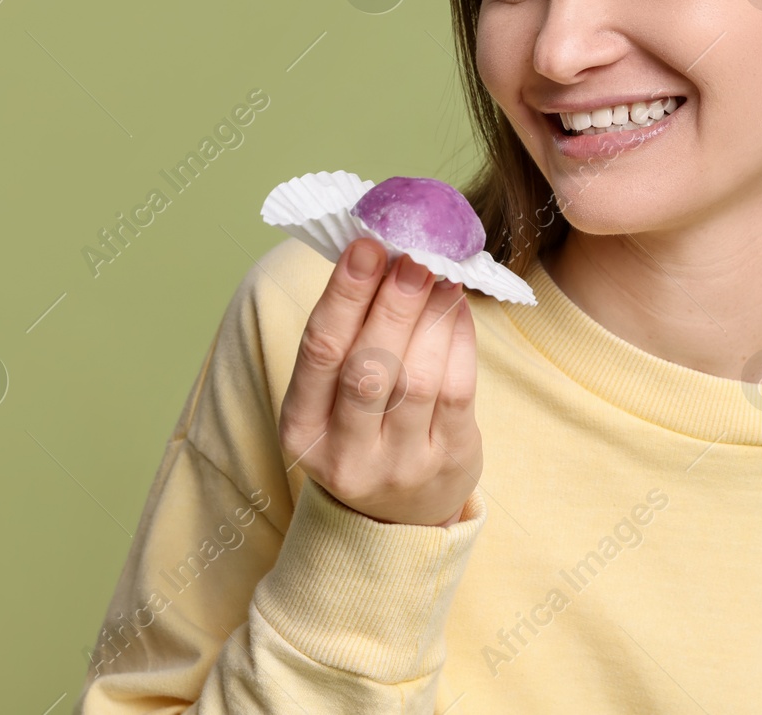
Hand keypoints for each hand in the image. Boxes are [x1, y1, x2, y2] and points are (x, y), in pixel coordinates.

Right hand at [278, 238, 480, 526]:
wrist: (398, 514)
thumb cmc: (361, 429)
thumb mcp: (333, 396)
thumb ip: (350, 333)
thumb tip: (383, 252)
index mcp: (302, 429)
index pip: (320, 352)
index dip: (343, 295)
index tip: (365, 246)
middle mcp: (345, 453)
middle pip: (368, 368)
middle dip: (392, 304)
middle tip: (414, 254)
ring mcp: (399, 464)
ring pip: (417, 379)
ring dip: (432, 316)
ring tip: (440, 272)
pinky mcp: (448, 462)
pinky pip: (457, 391)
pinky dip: (459, 340)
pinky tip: (457, 308)